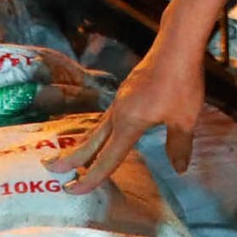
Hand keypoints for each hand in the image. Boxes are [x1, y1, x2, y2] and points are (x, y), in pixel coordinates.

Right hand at [48, 27, 204, 191]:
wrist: (175, 45)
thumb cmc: (181, 82)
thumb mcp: (185, 119)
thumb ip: (178, 146)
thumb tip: (179, 169)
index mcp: (128, 123)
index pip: (107, 158)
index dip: (91, 177)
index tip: (73, 190)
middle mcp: (118, 113)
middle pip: (90, 141)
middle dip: (71, 158)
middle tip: (50, 170)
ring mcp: (120, 100)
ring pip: (96, 128)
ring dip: (83, 144)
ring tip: (70, 155)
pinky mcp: (126, 90)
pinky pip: (106, 117)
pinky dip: (98, 130)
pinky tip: (104, 131)